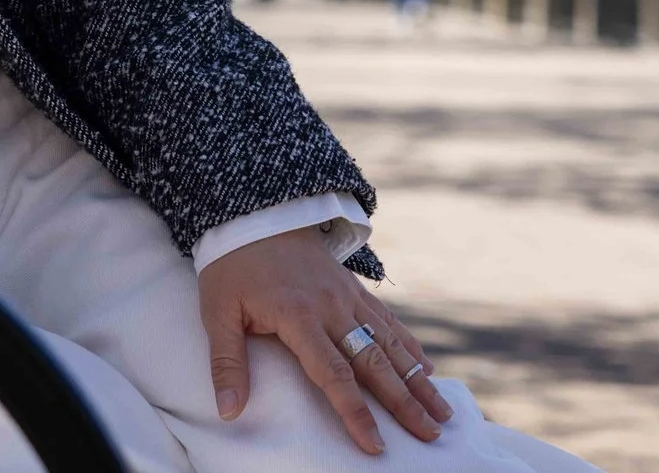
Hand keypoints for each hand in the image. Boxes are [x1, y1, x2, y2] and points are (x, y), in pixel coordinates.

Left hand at [199, 228, 450, 454]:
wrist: (252, 214)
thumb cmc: (231, 268)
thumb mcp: (217, 313)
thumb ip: (226, 364)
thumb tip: (228, 412)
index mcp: (298, 316)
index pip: (333, 374)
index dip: (355, 412)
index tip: (374, 445)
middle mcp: (331, 307)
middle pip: (374, 363)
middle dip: (404, 402)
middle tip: (430, 434)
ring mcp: (347, 296)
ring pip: (389, 343)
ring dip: (417, 379)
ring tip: (441, 411)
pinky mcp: (353, 287)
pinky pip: (386, 320)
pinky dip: (409, 345)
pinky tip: (427, 368)